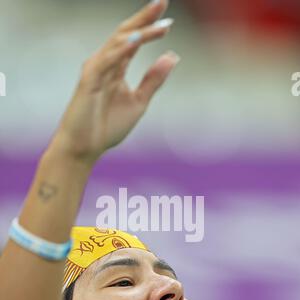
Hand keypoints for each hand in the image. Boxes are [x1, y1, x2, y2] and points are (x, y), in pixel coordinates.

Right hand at [50, 0, 179, 164]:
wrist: (85, 147)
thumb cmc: (106, 127)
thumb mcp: (138, 102)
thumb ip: (153, 80)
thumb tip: (173, 56)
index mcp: (116, 68)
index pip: (133, 40)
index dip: (149, 26)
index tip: (168, 16)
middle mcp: (105, 64)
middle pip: (125, 34)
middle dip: (144, 18)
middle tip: (163, 2)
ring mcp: (95, 70)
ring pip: (118, 44)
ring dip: (139, 32)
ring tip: (160, 23)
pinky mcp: (88, 80)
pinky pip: (106, 61)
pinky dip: (121, 50)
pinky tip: (136, 40)